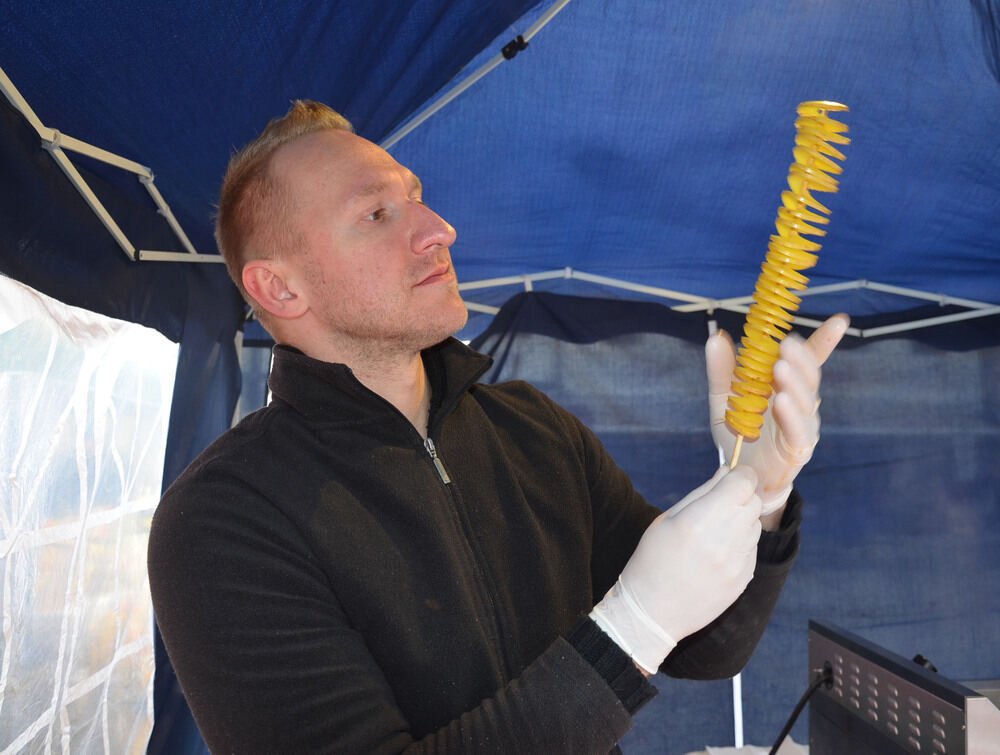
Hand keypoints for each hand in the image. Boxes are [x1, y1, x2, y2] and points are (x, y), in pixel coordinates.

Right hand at [590, 466, 762, 672]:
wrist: (652, 612)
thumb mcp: (666, 519)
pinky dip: (740, 545)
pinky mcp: (744, 579)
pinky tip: (716, 555)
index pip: (743, 482)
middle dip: (740, 498)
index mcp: (702, 518)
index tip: (731, 479)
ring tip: (714, 534)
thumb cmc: (651, 561)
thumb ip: (702, 493)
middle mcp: (726, 539)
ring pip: (755, 526)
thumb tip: (726, 472)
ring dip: (741, 522)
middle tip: (718, 507)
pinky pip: (752, 549)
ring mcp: (738, 562)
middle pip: (754, 502)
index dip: (740, 475)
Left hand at [706, 314, 848, 517]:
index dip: (824, 341)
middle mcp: (799, 403)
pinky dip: (791, 417)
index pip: (809, 360)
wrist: (738, 474)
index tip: (839, 320)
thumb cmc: (739, 433)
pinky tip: (781, 402)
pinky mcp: (797, 450)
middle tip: (787, 344)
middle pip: (808, 377)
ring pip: (806, 403)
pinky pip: (798, 432)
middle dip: (801, 359)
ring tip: (781, 368)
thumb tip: (715, 337)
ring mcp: (802, 426)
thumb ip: (722, 370)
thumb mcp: (724, 398)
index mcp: (786, 386)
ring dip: (795, 384)